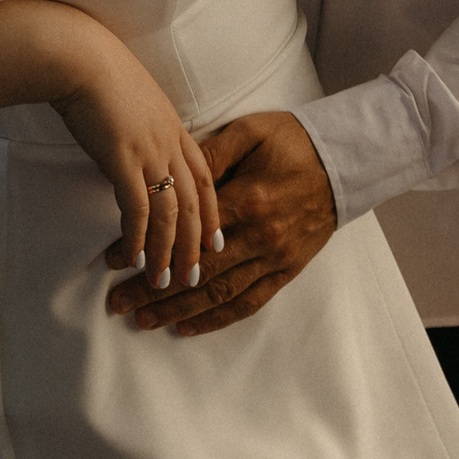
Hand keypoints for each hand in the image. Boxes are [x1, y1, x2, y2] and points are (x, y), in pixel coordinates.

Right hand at [50, 33, 219, 302]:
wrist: (77, 56)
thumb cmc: (95, 69)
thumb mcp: (131, 97)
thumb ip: (140, 124)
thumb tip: (132, 143)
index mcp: (174, 126)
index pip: (204, 177)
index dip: (211, 212)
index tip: (215, 241)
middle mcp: (169, 142)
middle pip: (193, 203)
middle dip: (194, 245)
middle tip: (194, 277)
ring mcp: (149, 151)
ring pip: (169, 214)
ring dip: (166, 251)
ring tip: (163, 282)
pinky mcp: (123, 160)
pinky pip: (137, 209)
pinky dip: (136, 238)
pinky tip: (130, 258)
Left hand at [104, 112, 337, 336]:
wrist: (344, 160)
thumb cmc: (291, 141)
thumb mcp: (248, 133)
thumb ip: (208, 157)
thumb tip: (169, 174)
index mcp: (247, 200)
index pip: (186, 232)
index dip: (149, 248)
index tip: (114, 260)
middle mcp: (261, 237)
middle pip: (198, 272)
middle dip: (153, 290)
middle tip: (116, 302)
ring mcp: (275, 258)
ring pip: (219, 293)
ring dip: (178, 310)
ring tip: (142, 320)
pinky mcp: (286, 270)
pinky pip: (249, 302)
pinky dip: (216, 318)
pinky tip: (186, 326)